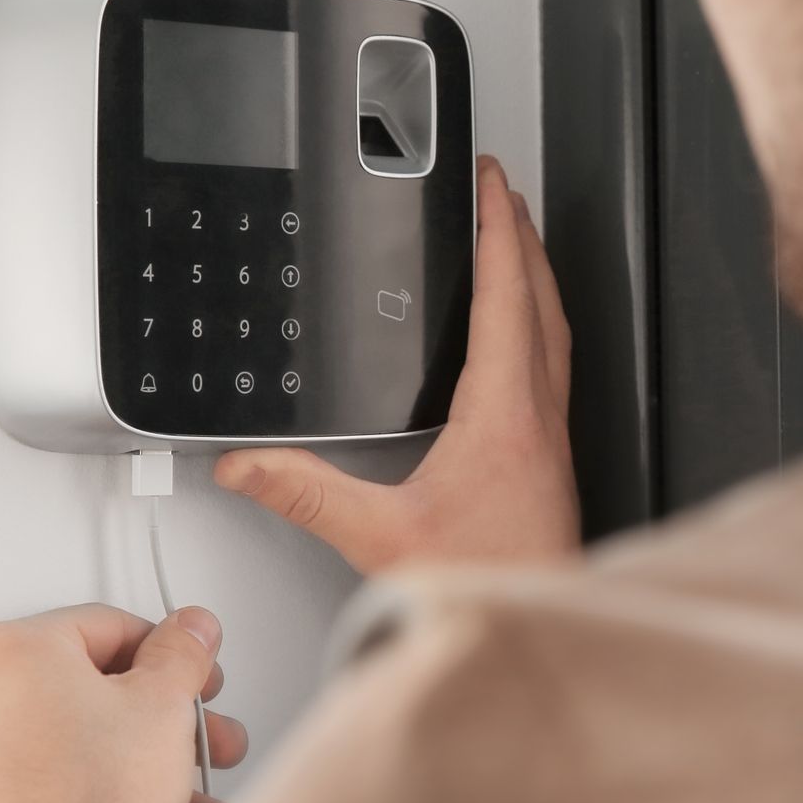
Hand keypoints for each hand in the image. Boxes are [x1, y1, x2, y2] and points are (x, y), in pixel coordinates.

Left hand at [0, 605, 248, 802]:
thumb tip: (187, 633)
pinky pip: (28, 802)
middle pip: (84, 696)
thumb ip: (181, 654)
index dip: (168, 656)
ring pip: (60, 755)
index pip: (107, 628)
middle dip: (156, 728)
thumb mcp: (163, 707)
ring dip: (129, 777)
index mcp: (9, 652)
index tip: (192, 678)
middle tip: (194, 746)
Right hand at [215, 155, 577, 573]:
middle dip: (521, 235)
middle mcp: (540, 417)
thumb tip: (248, 463)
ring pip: (554, 331)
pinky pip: (552, 366)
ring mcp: (553, 437)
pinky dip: (536, 326)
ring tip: (513, 244)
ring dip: (534, 277)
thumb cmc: (484, 585)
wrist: (536, 621)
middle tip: (502, 191)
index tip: (491, 181)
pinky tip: (515, 341)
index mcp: (506, 414)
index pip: (507, 295)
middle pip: (541, 299)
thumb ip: (307, 494)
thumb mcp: (380, 537)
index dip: (498, 229)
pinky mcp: (552, 459)